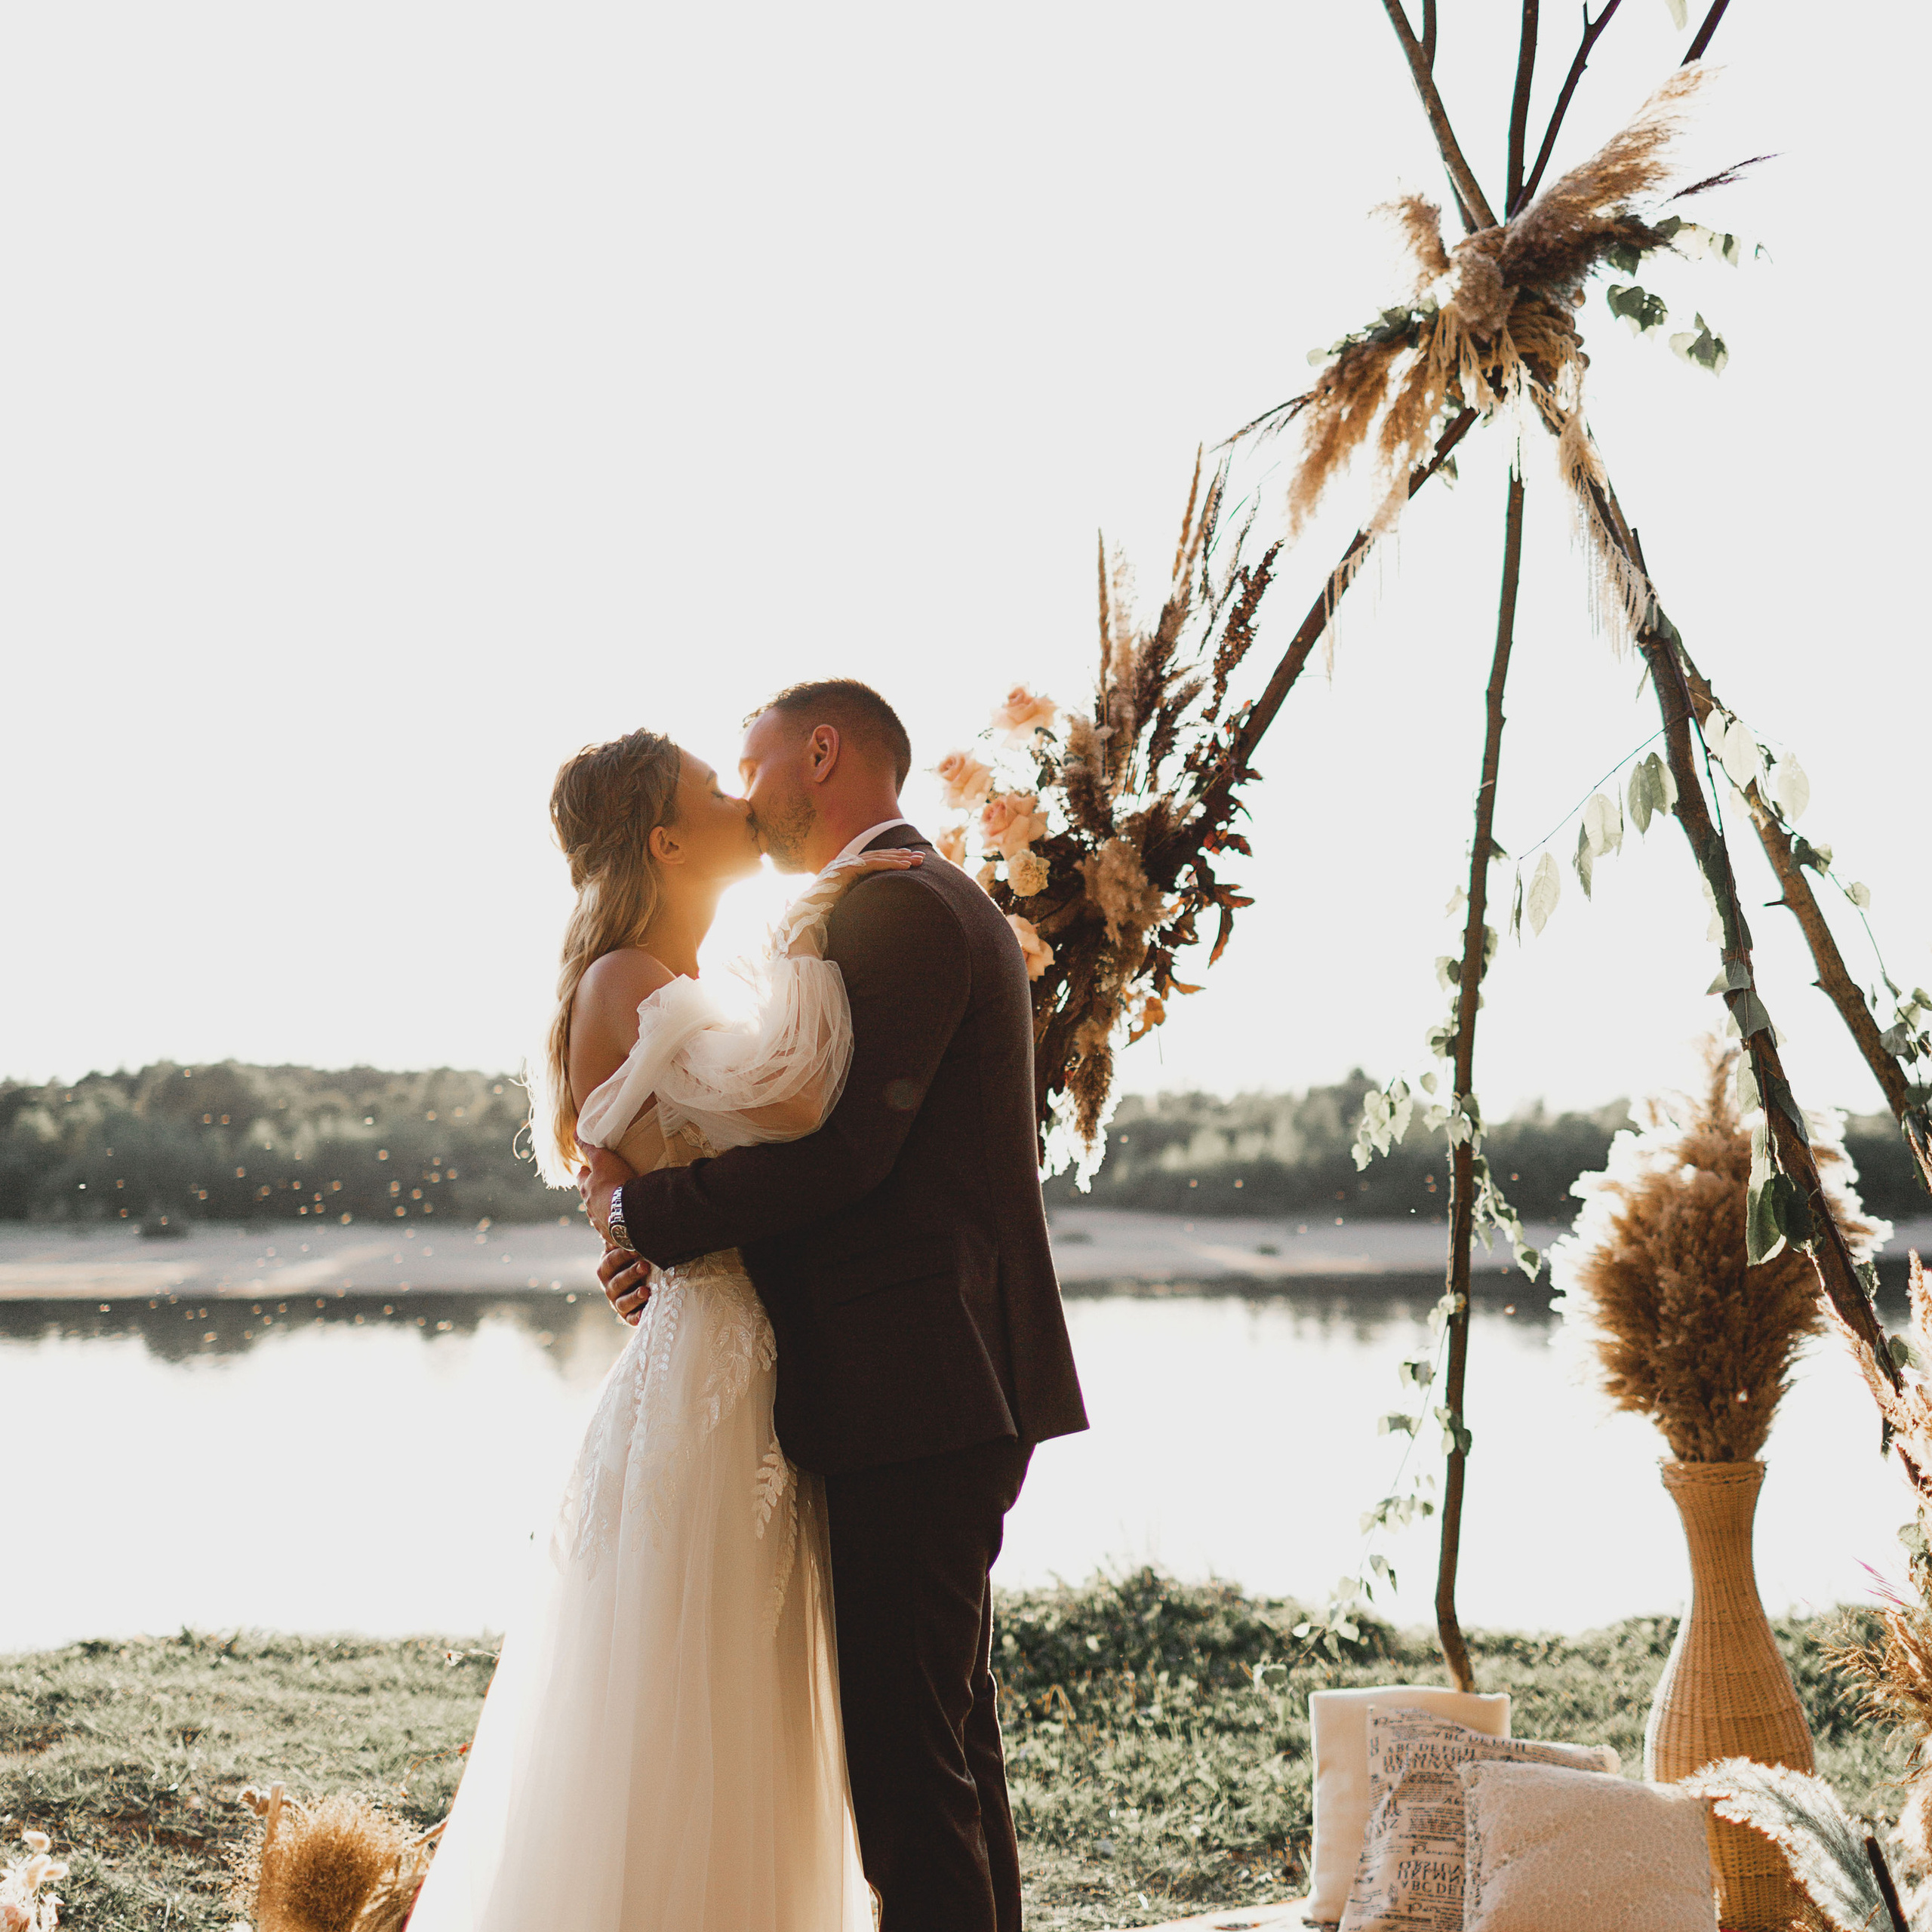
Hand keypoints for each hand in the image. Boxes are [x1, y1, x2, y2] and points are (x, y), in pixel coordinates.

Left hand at [575, 1144, 635, 1240]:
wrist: (630, 1213)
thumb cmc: (616, 1183)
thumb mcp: (603, 1159)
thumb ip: (589, 1147)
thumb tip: (574, 1133)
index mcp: (586, 1189)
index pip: (581, 1178)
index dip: (584, 1173)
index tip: (586, 1169)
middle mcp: (589, 1207)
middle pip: (588, 1198)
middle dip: (594, 1193)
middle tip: (604, 1188)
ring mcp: (600, 1222)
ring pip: (598, 1215)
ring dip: (603, 1210)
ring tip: (614, 1207)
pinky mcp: (612, 1235)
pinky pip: (610, 1231)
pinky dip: (613, 1227)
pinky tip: (620, 1227)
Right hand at [599, 1244, 652, 1324]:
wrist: (649, 1281)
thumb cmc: (639, 1258)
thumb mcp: (632, 1248)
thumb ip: (625, 1237)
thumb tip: (615, 1214)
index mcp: (607, 1268)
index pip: (609, 1262)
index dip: (620, 1256)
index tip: (635, 1249)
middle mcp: (610, 1286)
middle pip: (615, 1282)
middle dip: (629, 1274)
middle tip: (644, 1266)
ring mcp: (618, 1302)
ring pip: (622, 1301)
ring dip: (633, 1296)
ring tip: (646, 1291)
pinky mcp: (629, 1316)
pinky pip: (631, 1318)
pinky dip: (637, 1317)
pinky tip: (644, 1314)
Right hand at [785, 849, 922, 957]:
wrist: (805, 924)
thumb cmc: (823, 922)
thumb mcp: (847, 910)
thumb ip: (858, 905)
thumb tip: (871, 915)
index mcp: (845, 873)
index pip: (872, 862)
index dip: (892, 860)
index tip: (911, 862)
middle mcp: (844, 865)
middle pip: (877, 856)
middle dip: (901, 856)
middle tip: (922, 857)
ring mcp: (843, 866)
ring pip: (876, 857)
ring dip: (899, 858)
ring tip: (917, 860)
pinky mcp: (844, 870)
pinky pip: (871, 863)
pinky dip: (889, 863)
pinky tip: (905, 866)